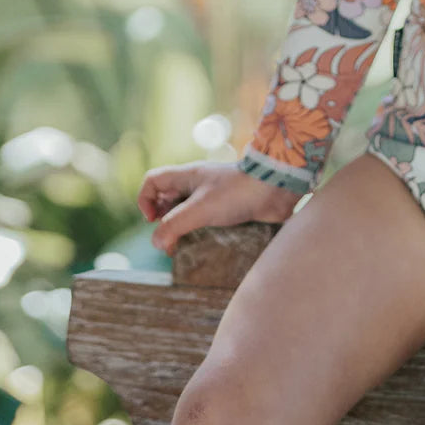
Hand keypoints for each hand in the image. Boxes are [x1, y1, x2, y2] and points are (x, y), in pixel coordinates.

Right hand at [137, 160, 301, 254]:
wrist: (278, 187)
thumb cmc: (239, 192)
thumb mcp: (200, 208)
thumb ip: (174, 225)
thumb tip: (157, 242)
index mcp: (188, 176)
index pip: (154, 181)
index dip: (146, 200)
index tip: (154, 220)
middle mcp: (199, 184)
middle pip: (168, 199)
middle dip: (163, 221)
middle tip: (170, 242)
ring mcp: (215, 196)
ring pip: (188, 212)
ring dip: (183, 230)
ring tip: (186, 248)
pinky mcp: (230, 208)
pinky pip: (208, 221)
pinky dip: (202, 234)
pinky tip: (207, 246)